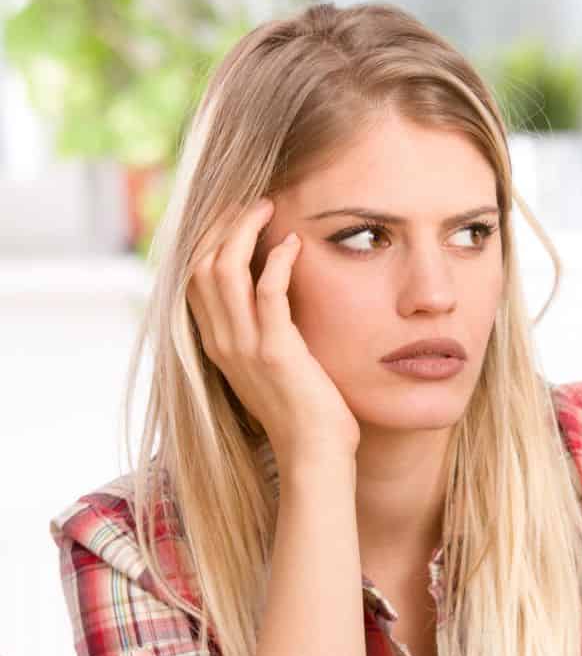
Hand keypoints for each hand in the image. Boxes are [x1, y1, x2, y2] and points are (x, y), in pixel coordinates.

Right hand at [188, 198, 360, 464]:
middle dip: (223, 225)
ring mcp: (244, 347)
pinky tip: (293, 244)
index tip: (234, 213)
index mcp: (216, 344)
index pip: (194, 277)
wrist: (314, 455)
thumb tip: (272, 297)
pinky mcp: (276, 352)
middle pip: (201, 264)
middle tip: (252, 200)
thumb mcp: (271, 366)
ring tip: (268, 209)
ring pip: (225, 271)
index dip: (209, 238)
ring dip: (245, 232)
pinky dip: (277, 262)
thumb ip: (262, 332)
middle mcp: (221, 342)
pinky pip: (267, 293)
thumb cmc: (304, 412)